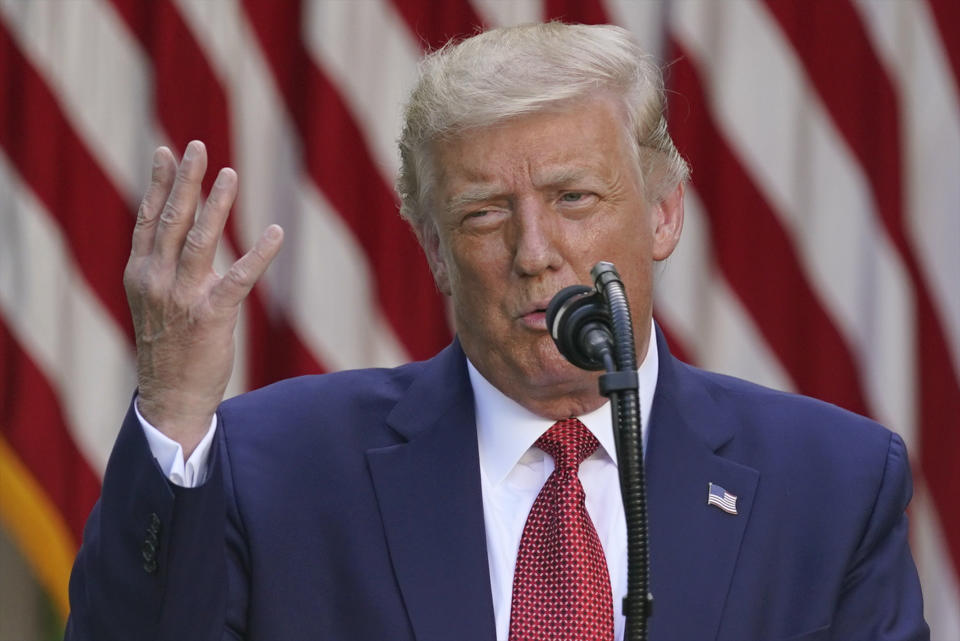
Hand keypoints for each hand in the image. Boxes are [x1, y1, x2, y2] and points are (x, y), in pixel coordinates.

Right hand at [124, 141, 282, 456]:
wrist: (171, 395)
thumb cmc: (168, 345)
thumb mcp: (154, 300)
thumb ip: (163, 266)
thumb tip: (182, 230)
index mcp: (140, 273)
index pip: (148, 218)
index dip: (158, 183)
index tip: (166, 151)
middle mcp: (156, 280)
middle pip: (172, 219)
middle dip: (186, 180)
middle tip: (198, 147)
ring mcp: (183, 297)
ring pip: (200, 240)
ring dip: (217, 204)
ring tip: (230, 173)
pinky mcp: (212, 316)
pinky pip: (239, 277)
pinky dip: (259, 254)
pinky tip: (275, 233)